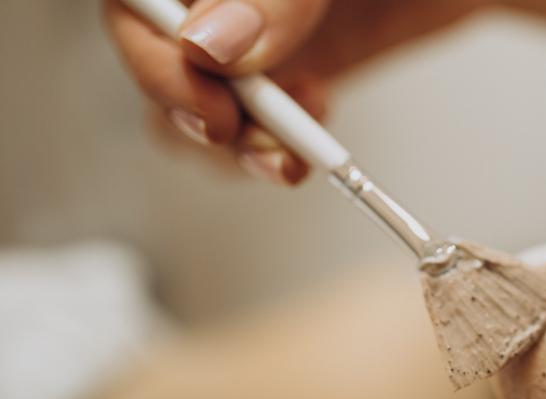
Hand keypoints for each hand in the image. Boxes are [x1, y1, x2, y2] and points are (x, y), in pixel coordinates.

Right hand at [105, 0, 486, 184]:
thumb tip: (212, 44)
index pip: (137, 8)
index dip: (156, 63)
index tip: (215, 108)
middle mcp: (222, 0)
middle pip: (159, 64)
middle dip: (203, 117)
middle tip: (257, 140)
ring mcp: (252, 33)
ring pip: (196, 105)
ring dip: (239, 144)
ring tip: (294, 147)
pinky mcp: (289, 67)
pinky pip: (250, 122)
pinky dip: (274, 144)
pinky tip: (318, 118)